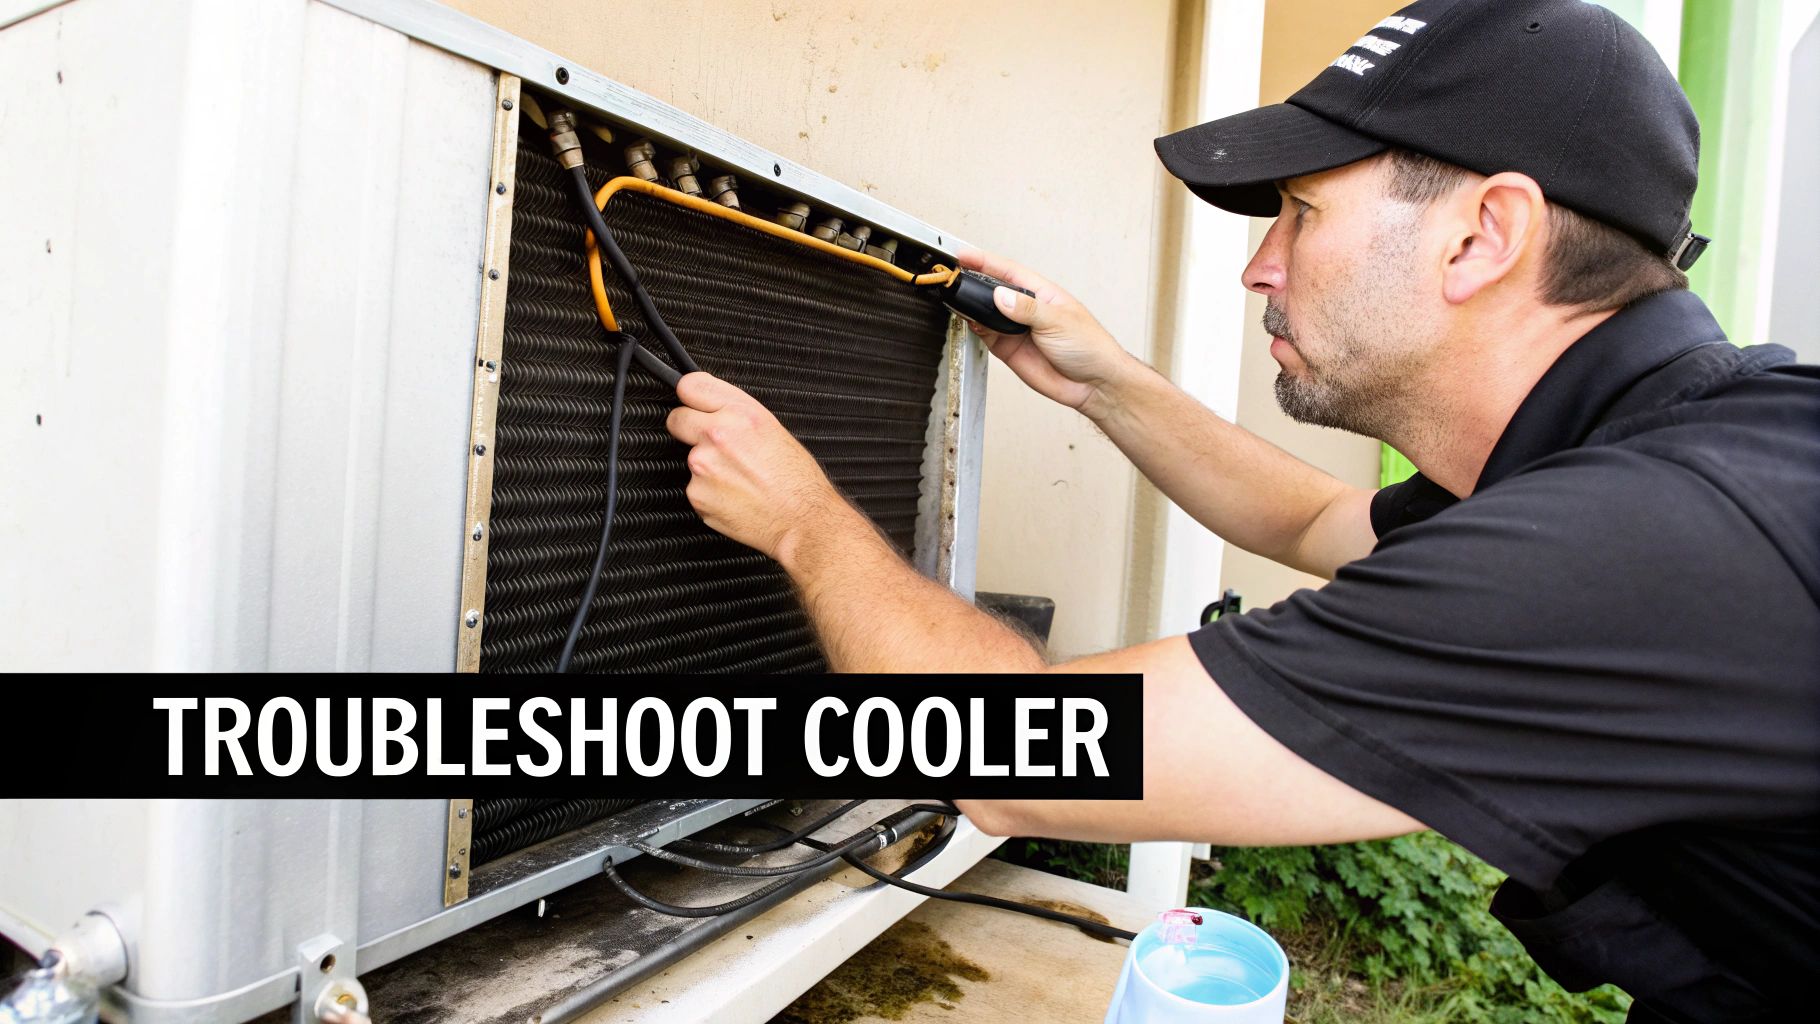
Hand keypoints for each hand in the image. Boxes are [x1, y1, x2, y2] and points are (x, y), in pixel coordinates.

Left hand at [665, 371, 857, 564]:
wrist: (802, 520)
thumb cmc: (796, 479)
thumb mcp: (773, 428)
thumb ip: (735, 412)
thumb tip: (709, 407)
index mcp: (740, 413)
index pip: (689, 386)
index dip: (692, 397)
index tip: (694, 405)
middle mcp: (717, 436)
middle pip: (677, 420)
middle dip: (688, 429)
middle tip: (715, 446)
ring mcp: (702, 466)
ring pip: (689, 458)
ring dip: (706, 466)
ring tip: (739, 478)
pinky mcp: (697, 494)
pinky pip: (695, 487)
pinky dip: (709, 492)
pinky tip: (734, 495)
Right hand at [956, 247, 1130, 415]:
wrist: (1093, 384)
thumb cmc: (1089, 347)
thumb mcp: (1058, 322)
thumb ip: (1027, 309)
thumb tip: (1000, 296)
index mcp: (1041, 293)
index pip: (1008, 271)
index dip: (985, 261)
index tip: (964, 255)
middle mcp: (1026, 309)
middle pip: (992, 290)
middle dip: (972, 283)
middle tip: (954, 278)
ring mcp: (1016, 329)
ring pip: (986, 313)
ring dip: (972, 307)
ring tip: (958, 300)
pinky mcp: (1008, 349)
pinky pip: (986, 334)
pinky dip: (976, 328)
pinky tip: (972, 323)